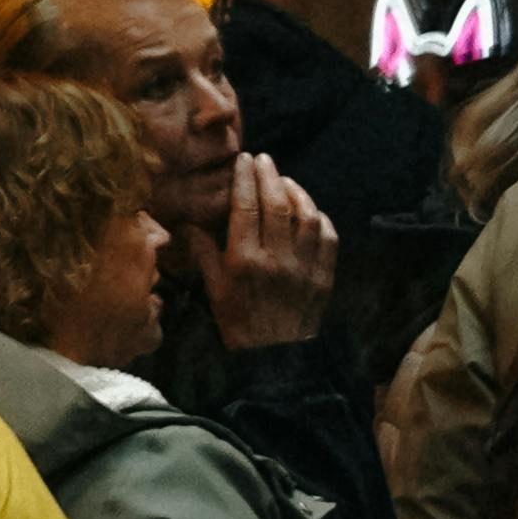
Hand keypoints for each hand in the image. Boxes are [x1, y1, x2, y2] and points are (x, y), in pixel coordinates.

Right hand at [207, 152, 338, 349]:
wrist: (274, 358)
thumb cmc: (238, 323)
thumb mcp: (214, 290)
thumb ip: (204, 253)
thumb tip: (190, 224)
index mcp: (244, 262)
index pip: (245, 208)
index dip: (244, 179)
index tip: (242, 160)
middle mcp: (276, 260)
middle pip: (276, 204)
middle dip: (269, 175)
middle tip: (262, 160)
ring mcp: (304, 268)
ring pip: (306, 216)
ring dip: (296, 192)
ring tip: (284, 181)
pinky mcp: (324, 277)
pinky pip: (328, 237)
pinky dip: (319, 218)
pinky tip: (308, 211)